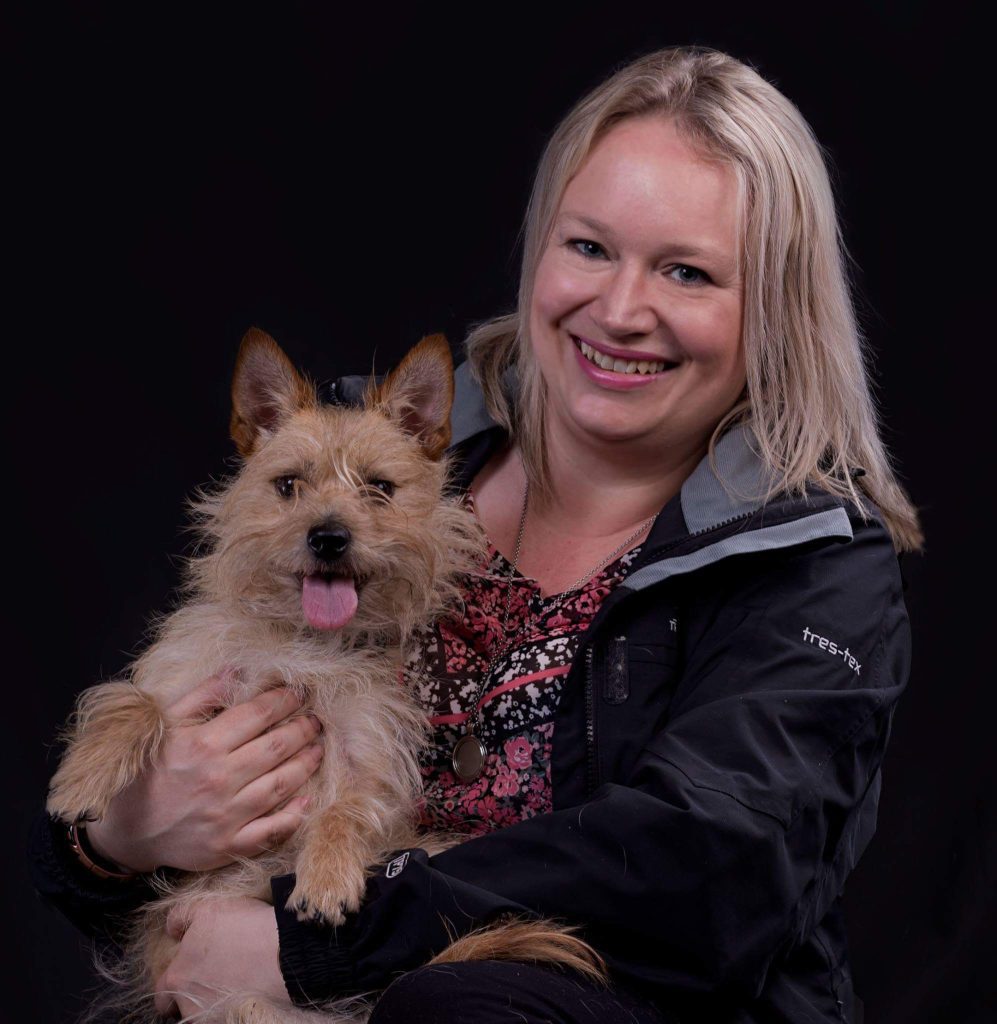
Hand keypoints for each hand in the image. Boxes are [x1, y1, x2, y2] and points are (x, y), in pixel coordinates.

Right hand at [85, 670, 323, 872]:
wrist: (122, 832)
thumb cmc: (146, 771)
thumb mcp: (165, 725)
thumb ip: (202, 696)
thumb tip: (237, 671)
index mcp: (203, 745)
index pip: (258, 715)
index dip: (284, 700)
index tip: (299, 692)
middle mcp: (218, 779)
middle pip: (276, 747)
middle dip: (302, 728)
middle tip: (316, 719)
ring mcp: (225, 816)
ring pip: (281, 784)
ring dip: (306, 763)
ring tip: (317, 748)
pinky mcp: (227, 846)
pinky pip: (272, 830)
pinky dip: (294, 815)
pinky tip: (307, 798)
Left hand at [154, 897, 289, 1018]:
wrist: (282, 954)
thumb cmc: (244, 928)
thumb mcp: (208, 908)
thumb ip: (181, 917)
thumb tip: (172, 929)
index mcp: (177, 976)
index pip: (161, 988)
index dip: (174, 977)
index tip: (191, 967)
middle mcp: (188, 1003)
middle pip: (179, 1007)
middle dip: (188, 996)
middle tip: (209, 979)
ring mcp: (210, 1017)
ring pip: (202, 1013)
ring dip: (211, 1000)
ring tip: (232, 983)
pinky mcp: (231, 1022)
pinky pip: (223, 1016)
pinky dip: (230, 1006)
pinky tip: (244, 991)